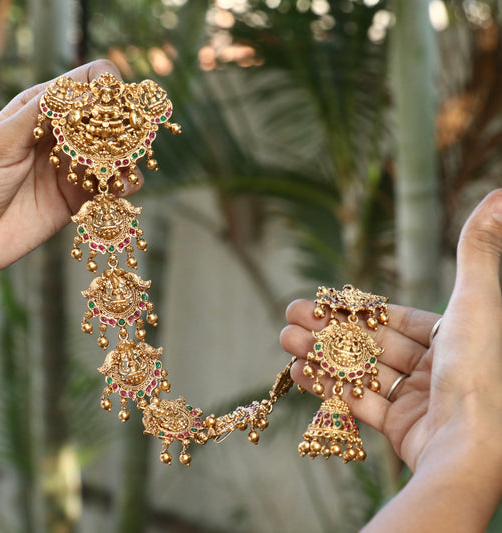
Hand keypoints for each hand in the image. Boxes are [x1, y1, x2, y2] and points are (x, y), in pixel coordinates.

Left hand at [0, 60, 143, 292]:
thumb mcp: (0, 141)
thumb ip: (39, 115)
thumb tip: (80, 91)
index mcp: (41, 109)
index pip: (84, 84)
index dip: (106, 87)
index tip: (114, 103)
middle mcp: (63, 135)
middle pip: (108, 118)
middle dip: (124, 125)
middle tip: (126, 140)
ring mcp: (75, 166)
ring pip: (117, 153)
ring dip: (128, 157)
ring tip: (122, 169)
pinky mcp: (83, 197)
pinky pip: (114, 187)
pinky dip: (125, 186)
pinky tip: (119, 190)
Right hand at [281, 189, 501, 474]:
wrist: (477, 450)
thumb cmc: (481, 372)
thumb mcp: (476, 301)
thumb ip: (477, 248)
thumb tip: (498, 192)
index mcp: (454, 338)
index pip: (394, 318)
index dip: (355, 307)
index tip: (322, 299)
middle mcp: (437, 369)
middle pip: (371, 343)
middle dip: (327, 329)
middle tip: (290, 315)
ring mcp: (418, 401)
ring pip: (360, 371)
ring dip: (320, 355)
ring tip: (284, 339)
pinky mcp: (402, 430)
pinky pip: (360, 403)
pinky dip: (328, 387)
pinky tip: (298, 372)